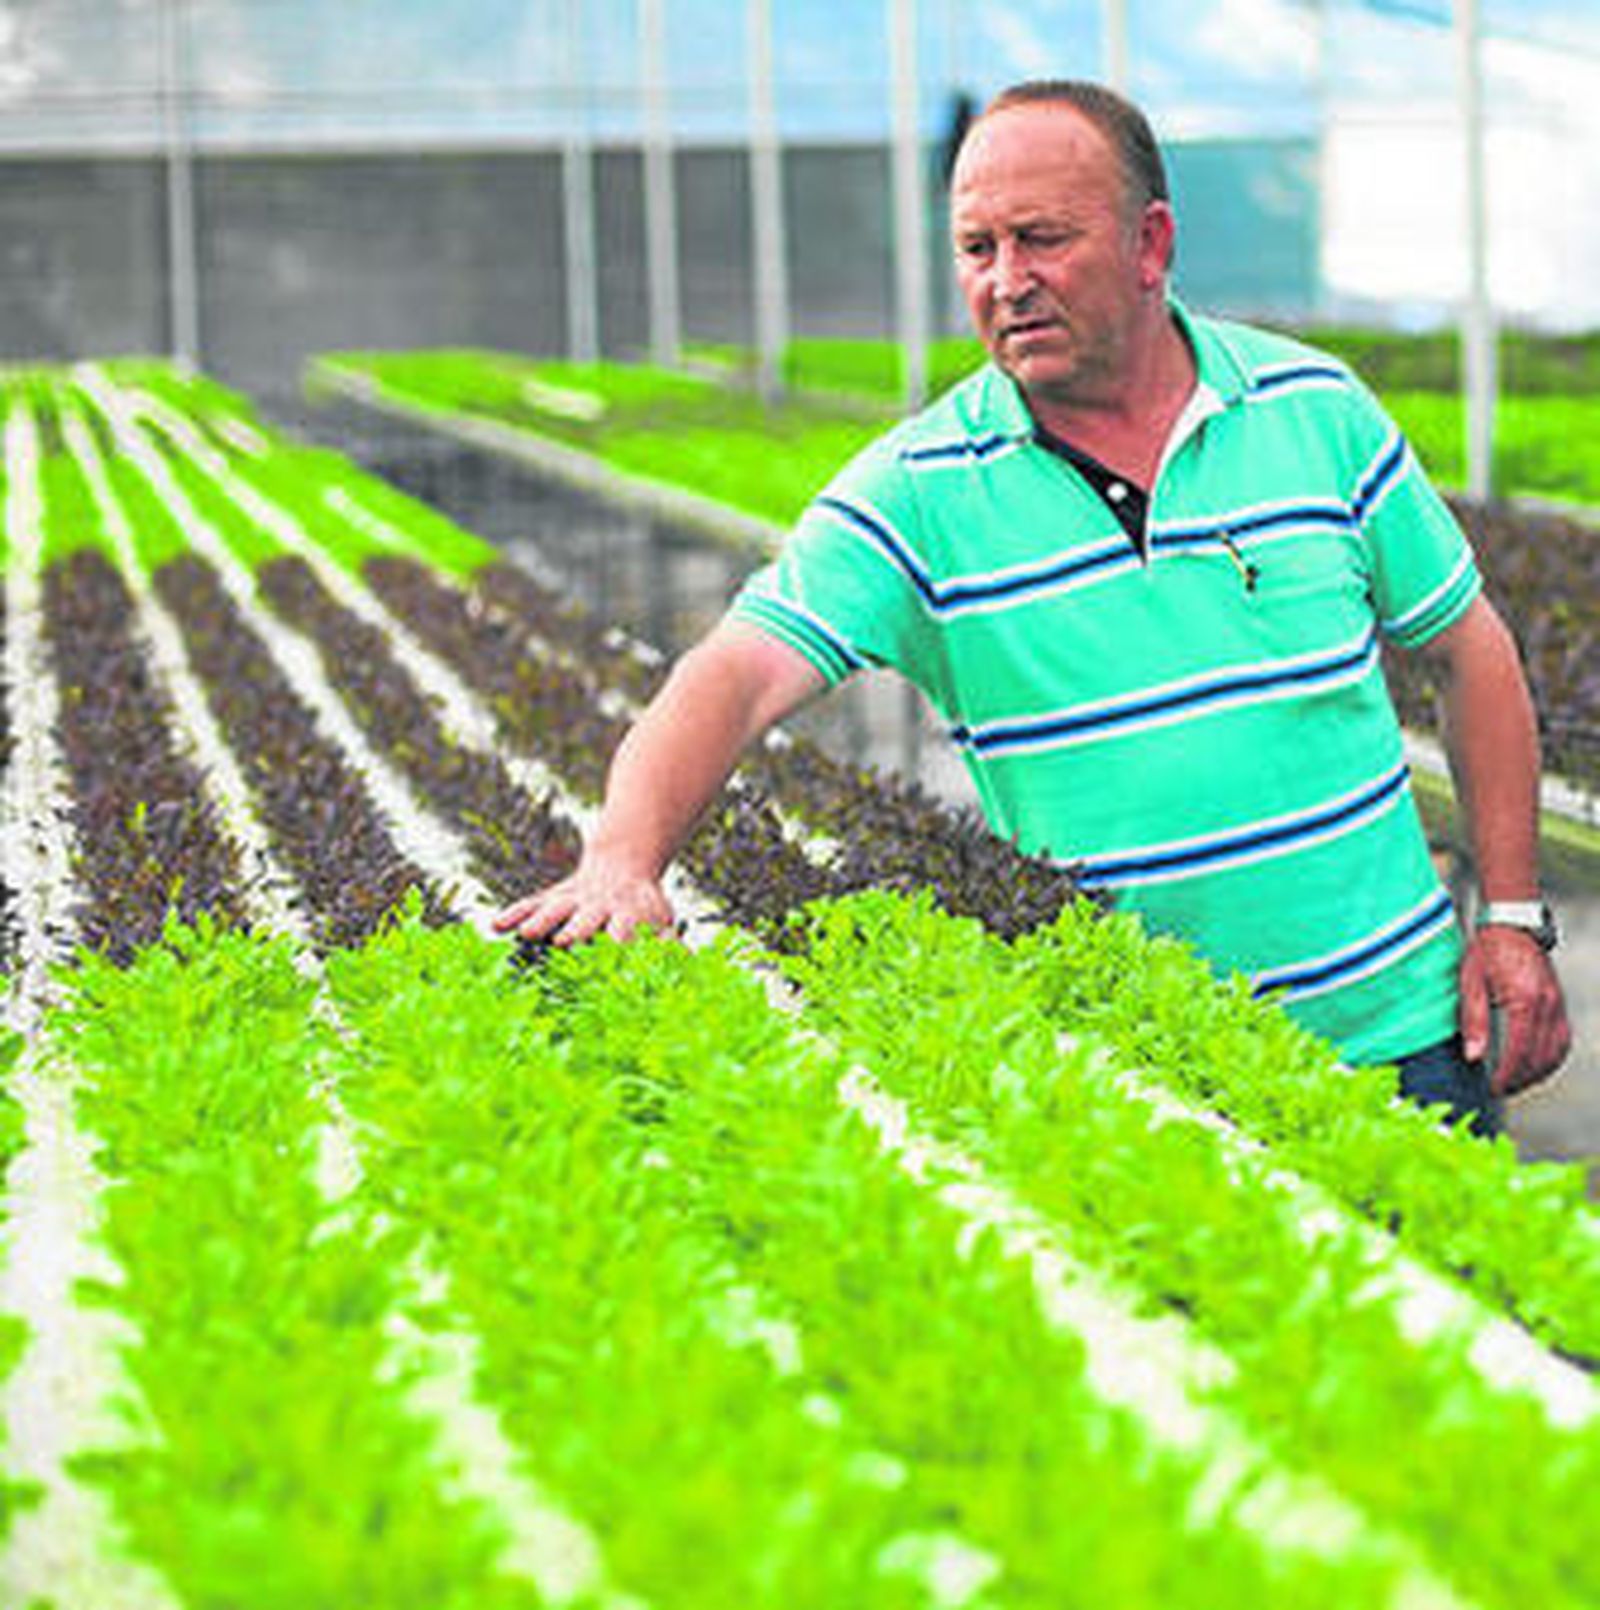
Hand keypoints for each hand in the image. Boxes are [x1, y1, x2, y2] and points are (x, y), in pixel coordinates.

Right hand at [492, 854, 675, 947]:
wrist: (624, 863)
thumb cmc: (643, 905)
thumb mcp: (661, 920)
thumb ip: (670, 945)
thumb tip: (691, 969)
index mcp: (626, 914)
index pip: (622, 929)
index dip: (618, 941)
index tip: (613, 955)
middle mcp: (597, 906)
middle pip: (586, 918)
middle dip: (576, 929)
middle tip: (565, 942)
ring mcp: (573, 900)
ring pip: (554, 908)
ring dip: (541, 919)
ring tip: (526, 933)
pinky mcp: (553, 897)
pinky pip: (531, 903)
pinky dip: (515, 913)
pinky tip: (497, 925)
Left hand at [1459, 926, 1570, 1096]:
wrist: (1512, 924)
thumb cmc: (1486, 950)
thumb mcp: (1470, 982)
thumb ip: (1473, 1020)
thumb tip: (1473, 1056)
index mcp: (1523, 999)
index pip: (1519, 1049)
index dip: (1507, 1074)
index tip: (1494, 1088)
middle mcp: (1547, 1004)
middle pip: (1540, 1055)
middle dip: (1522, 1078)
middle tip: (1501, 1090)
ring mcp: (1557, 1003)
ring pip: (1557, 1051)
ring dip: (1539, 1073)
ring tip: (1517, 1083)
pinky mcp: (1559, 1002)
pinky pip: (1563, 1038)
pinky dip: (1552, 1057)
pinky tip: (1536, 1065)